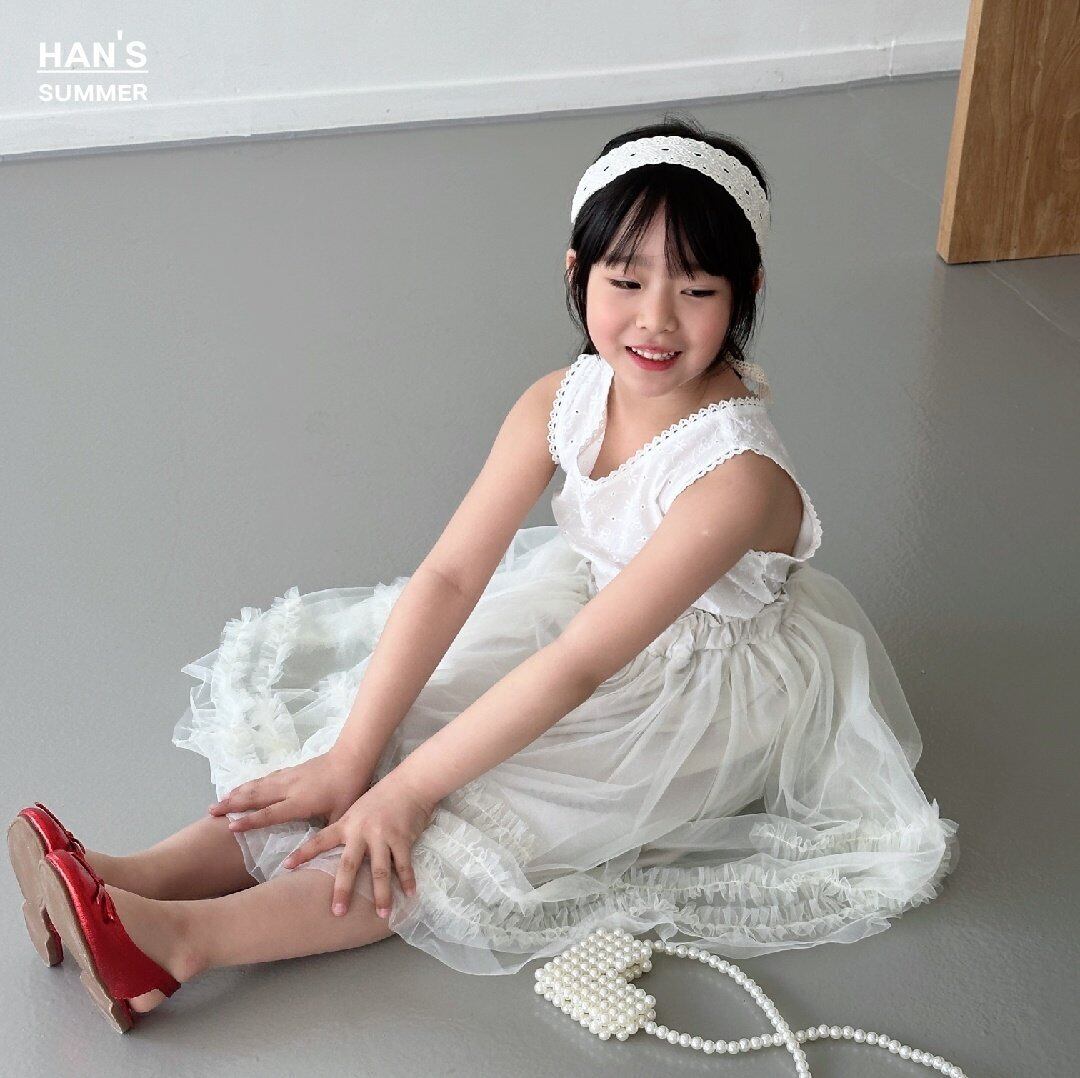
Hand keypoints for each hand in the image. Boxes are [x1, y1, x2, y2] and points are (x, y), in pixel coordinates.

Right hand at [208, 748, 377, 832]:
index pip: (270, 813)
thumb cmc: (348, 789)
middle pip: (256, 796)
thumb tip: (310, 854)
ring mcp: (288, 777)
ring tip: (219, 800)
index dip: (250, 821)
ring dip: (237, 792)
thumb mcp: (339, 816)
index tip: (230, 827)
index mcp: (300, 802)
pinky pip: (266, 778)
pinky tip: (244, 786)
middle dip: (232, 804)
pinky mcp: (291, 770)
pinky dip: (251, 783)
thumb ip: (322, 835)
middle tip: (211, 811)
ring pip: (258, 785)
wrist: (352, 758)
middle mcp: (289, 788)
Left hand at [280, 771, 435, 918]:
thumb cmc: (382, 797)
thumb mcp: (357, 810)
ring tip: (382, 914)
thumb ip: (347, 830)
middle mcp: (362, 831)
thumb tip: (334, 852)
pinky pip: (403, 864)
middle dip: (343, 889)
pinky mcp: (402, 838)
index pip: (320, 840)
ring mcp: (382, 835)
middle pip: (349, 864)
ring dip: (381, 894)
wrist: (409, 783)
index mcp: (347, 823)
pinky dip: (408, 881)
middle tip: (337, 912)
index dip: (303, 853)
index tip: (286, 867)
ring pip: (380, 870)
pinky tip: (410, 895)